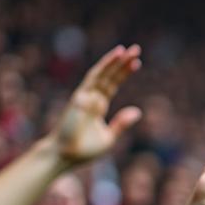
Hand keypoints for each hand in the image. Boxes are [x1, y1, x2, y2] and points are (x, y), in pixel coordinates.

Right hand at [47, 45, 142, 166]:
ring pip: (101, 73)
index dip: (123, 73)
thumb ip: (121, 123)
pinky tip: (114, 58)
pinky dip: (104, 67)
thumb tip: (138, 111)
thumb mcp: (109, 137)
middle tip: (137, 49)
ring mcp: (85, 96)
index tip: (137, 62)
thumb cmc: (85, 150)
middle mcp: (91, 97)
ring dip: (114, 61)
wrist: (66, 155)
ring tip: (127, 50)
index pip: (112, 84)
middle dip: (122, 63)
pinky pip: (93, 79)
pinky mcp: (80, 97)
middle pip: (109, 76)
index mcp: (98, 105)